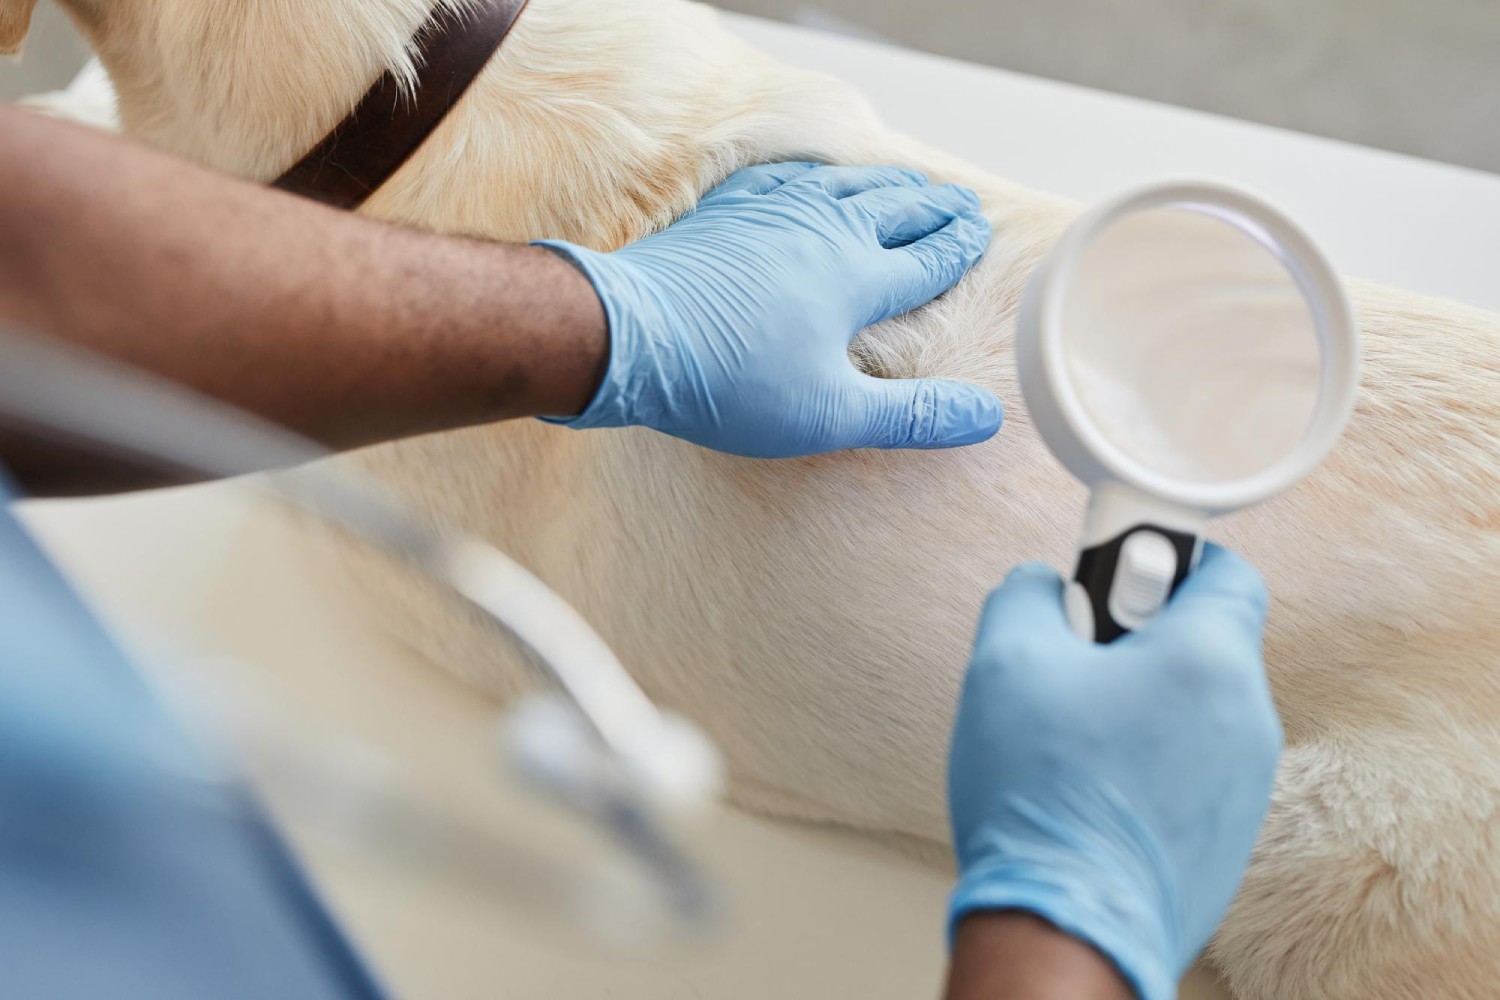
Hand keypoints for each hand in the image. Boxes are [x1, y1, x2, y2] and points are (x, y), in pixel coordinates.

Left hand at [537, 162, 1000, 456]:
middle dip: (934, 207)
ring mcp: (773, 212)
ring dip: (884, 185)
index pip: (926, 259)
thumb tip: (987, 417)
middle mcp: (824, 231)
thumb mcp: (830, 414)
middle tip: (962, 202)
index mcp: (858, 279)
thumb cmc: (730, 380)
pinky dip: (815, 172)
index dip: (957, 247)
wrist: (631, 334)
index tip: (980, 233)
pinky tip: (811, 176)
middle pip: (895, 210)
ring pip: (846, 185)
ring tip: (907, 183)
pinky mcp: (728, 211)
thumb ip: (910, 416)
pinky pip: (786, 176)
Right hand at [947, 545, 1280, 999]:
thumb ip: (1026, 595)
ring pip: (1190, 707)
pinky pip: (1189, 766)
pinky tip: (1086, 785)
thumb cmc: (1045, 794)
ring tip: (1068, 733)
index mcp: (1210, 660)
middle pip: (1199, 640)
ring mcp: (1243, 785)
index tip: (1108, 577)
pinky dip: (1145, 757)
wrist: (1069, 927)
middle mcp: (1247, 719)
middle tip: (1070, 659)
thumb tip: (1040, 586)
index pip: (1226, 569)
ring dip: (1135, 700)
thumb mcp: (1005, 660)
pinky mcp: (1225, 836)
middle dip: (1132, 637)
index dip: (1163, 557)